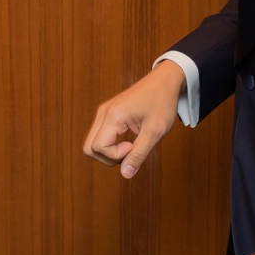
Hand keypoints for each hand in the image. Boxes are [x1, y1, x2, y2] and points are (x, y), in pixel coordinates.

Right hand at [82, 60, 184, 177]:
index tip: (134, 147)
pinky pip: (101, 136)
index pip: (98, 147)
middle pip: (89, 147)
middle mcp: (103, 113)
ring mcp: (104, 112)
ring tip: (132, 146)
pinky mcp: (108, 114)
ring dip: (110, 152)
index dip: (115, 156)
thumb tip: (126, 174)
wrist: (165, 81)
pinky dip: (111, 144)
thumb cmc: (162, 102)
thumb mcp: (155, 131)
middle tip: (131, 151)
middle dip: (108, 158)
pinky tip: (129, 141)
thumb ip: (139, 154)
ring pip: (93, 143)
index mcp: (113, 115)